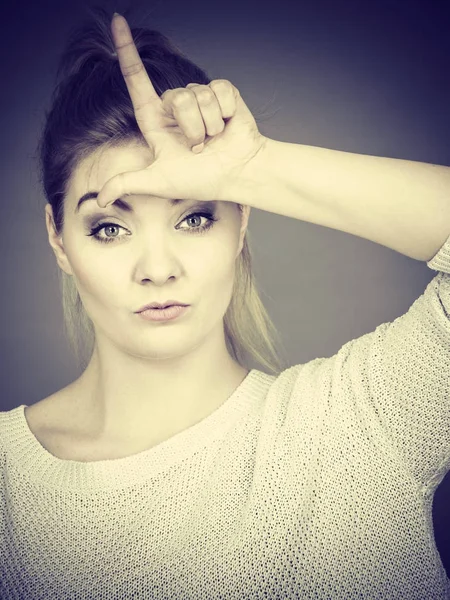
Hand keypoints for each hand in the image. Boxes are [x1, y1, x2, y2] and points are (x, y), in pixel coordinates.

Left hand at [96, 13, 267, 208]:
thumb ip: (127, 183)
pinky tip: (227, 126)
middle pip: (175, 96)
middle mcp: (176, 106)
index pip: (136, 81)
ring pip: (198, 95)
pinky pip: (219, 90)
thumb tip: (99, 200)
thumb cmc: (200, 179)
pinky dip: (225, 113)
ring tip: (214, 140)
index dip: (126, 51)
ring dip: (209, 125)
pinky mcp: (223, 93)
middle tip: (199, 148)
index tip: (116, 21)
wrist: (238, 174)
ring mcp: (200, 98)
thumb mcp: (158, 182)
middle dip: (191, 128)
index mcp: (157, 121)